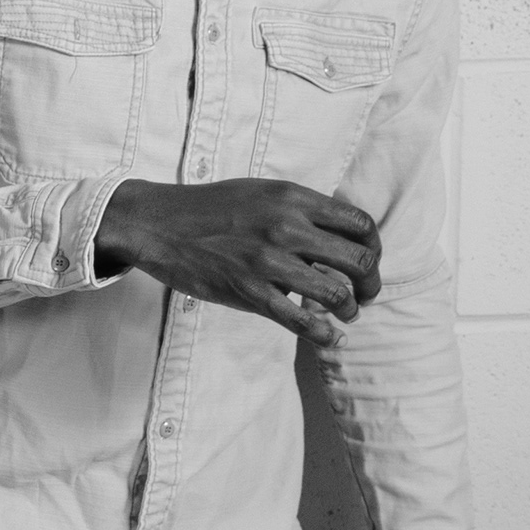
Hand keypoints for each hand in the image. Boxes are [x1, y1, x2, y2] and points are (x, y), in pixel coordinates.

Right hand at [96, 178, 381, 344]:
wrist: (156, 223)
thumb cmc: (209, 209)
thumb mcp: (261, 192)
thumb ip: (300, 210)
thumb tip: (337, 237)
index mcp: (293, 198)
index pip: (360, 225)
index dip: (373, 248)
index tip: (366, 262)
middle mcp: (287, 227)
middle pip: (358, 261)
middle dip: (370, 283)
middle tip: (364, 294)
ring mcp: (268, 261)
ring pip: (336, 293)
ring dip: (350, 309)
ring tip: (346, 313)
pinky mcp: (248, 291)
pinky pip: (300, 319)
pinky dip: (323, 334)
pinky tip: (330, 336)